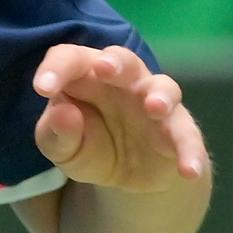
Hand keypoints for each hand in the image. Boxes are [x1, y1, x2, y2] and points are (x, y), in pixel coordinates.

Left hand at [32, 44, 206, 192]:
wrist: (123, 174)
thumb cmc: (83, 143)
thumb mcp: (60, 147)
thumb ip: (55, 132)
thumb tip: (63, 113)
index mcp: (85, 75)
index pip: (70, 58)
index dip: (56, 69)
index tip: (41, 89)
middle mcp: (123, 81)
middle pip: (122, 59)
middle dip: (115, 62)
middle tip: (104, 68)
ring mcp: (153, 102)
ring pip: (163, 87)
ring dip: (160, 95)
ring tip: (154, 107)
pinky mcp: (178, 130)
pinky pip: (188, 136)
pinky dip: (190, 151)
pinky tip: (188, 171)